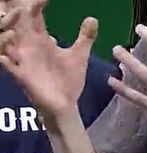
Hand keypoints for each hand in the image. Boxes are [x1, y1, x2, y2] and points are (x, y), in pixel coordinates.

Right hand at [0, 0, 95, 115]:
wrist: (66, 104)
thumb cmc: (68, 79)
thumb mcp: (78, 55)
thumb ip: (85, 37)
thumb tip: (93, 18)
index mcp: (41, 40)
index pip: (33, 15)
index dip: (36, 3)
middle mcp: (29, 47)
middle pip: (15, 24)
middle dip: (12, 12)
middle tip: (15, 4)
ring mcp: (24, 61)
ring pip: (7, 44)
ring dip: (5, 35)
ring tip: (10, 28)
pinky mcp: (23, 77)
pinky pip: (9, 68)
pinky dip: (4, 61)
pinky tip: (3, 57)